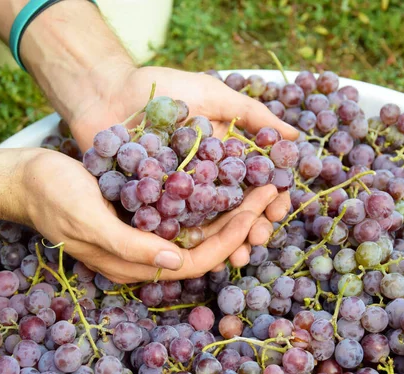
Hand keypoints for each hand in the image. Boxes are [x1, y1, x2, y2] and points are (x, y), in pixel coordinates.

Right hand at [21, 149, 279, 282]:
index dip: (232, 237)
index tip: (259, 203)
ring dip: (230, 212)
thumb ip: (130, 246)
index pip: (196, 260)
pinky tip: (226, 179)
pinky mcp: (140, 214)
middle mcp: (144, 255)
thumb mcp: (87, 219)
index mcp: (132, 264)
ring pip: (198, 232)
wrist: (26, 178)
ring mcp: (143, 234)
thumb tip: (176, 261)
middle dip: (241, 223)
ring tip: (259, 184)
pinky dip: (208, 200)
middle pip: (205, 248)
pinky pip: (184, 214)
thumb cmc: (52, 196)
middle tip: (271, 191)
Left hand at [62, 65, 296, 243]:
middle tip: (259, 238)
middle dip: (251, 228)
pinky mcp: (150, 204)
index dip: (270, 198)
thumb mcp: (213, 94)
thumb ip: (252, 114)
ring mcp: (177, 195)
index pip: (254, 185)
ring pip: (206, 225)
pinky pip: (169, 226)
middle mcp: (204, 181)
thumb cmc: (163, 88)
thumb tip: (295, 135)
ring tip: (237, 255)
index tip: (277, 206)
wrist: (108, 91)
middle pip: (234, 212)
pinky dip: (184, 240)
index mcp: (223, 159)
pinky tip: (196, 250)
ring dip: (225, 242)